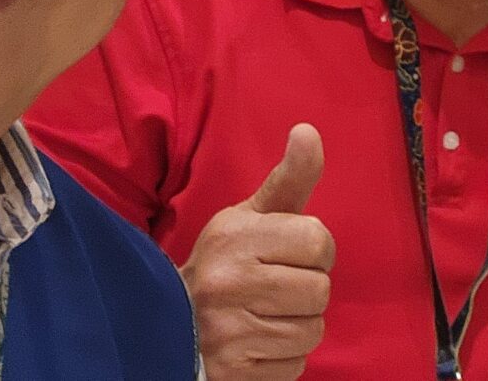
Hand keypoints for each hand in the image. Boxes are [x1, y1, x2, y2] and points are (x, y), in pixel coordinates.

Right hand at [186, 124, 334, 379]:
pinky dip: (285, 357)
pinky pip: (295, 365)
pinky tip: (258, 341)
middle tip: (277, 288)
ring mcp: (228, 332)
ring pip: (312, 331)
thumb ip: (288, 179)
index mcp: (235, 236)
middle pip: (320, 290)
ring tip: (267, 315)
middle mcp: (228, 283)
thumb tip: (309, 130)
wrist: (168, 323)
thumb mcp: (249, 216)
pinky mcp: (234, 371)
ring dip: (298, 326)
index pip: (318, 240)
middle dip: (307, 290)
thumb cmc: (224, 262)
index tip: (290, 254)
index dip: (314, 250)